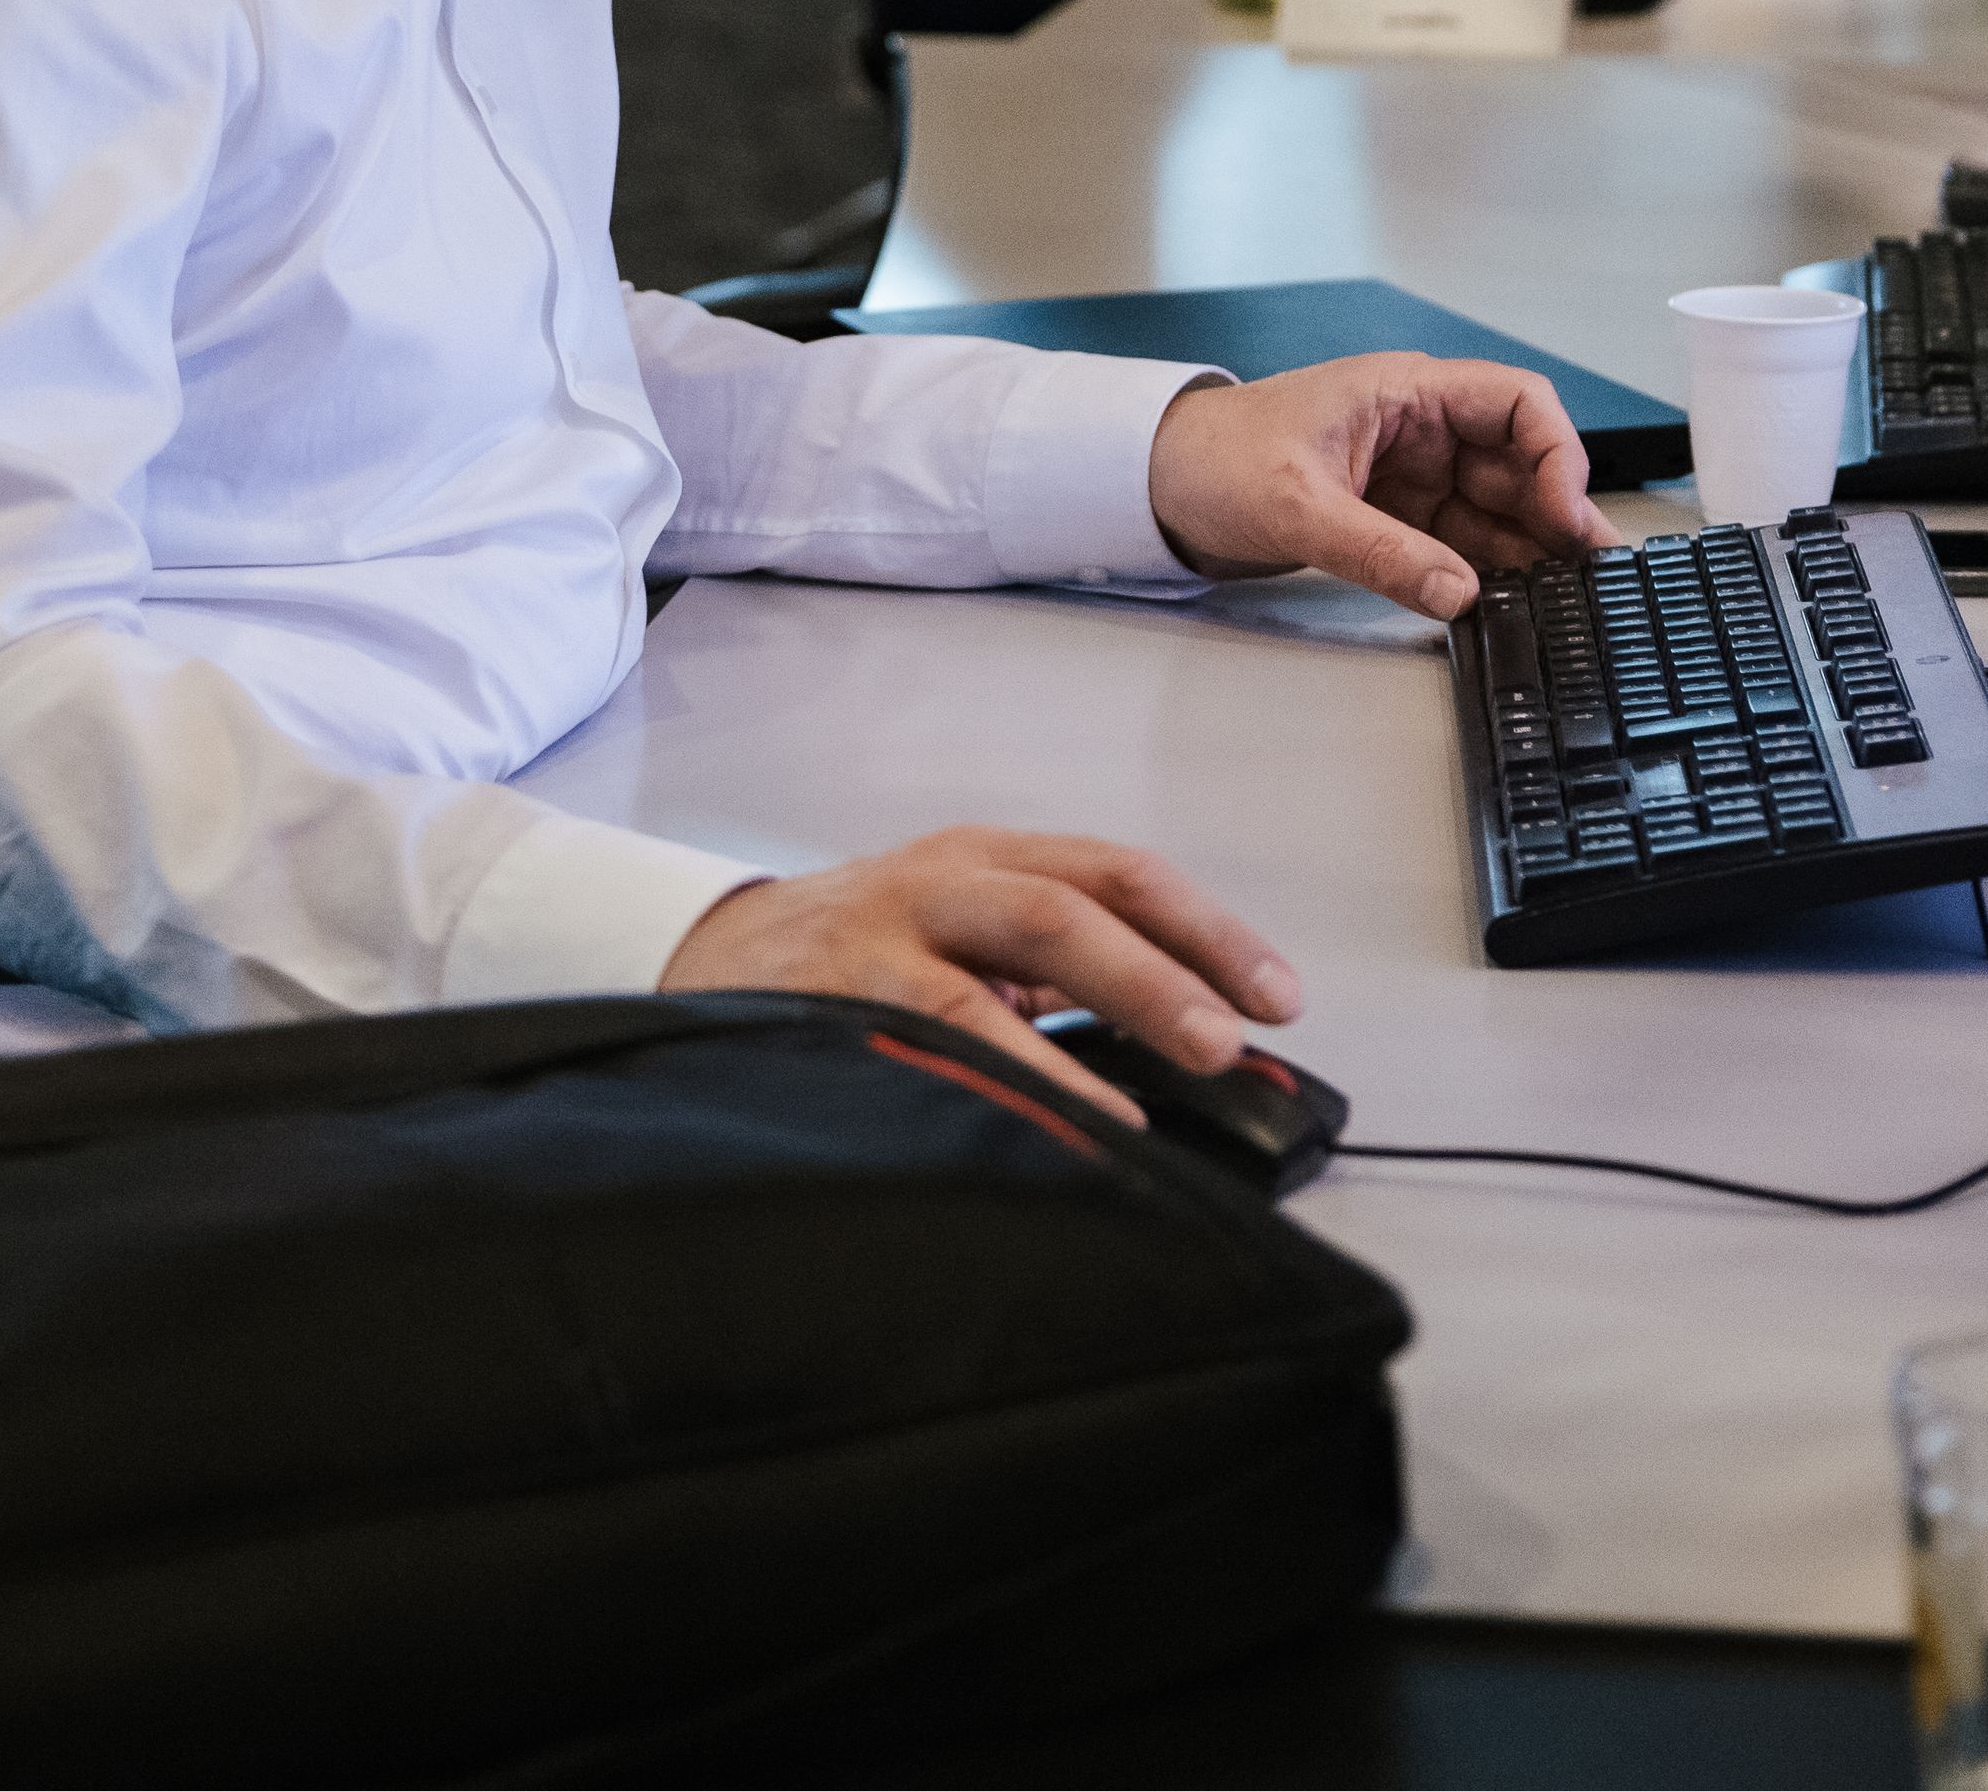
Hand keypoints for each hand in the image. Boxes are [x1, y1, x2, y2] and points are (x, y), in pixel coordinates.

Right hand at [660, 827, 1300, 1119]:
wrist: (708, 958)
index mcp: (986, 860)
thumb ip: (1055, 980)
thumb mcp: (962, 939)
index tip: (1278, 996)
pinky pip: (929, 1040)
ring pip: (994, 968)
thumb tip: (1187, 1050)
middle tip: (1230, 1038)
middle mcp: (939, 882)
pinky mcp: (837, 1001)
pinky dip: (998, 1082)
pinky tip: (1048, 1126)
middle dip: (1157, 969)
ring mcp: (882, 940)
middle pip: (1064, 905)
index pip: (1115, 875)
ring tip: (1150, 1094)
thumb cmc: (857, 956)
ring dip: (1083, 1021)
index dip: (1204, 930)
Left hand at [1148, 351, 1606, 620]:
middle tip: (1591, 579)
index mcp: (1404, 392)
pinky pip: (1460, 542)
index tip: (1566, 516)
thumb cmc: (1212, 458)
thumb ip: (1379, 551)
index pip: (1515, 403)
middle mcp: (1419, 429)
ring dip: (1529, 551)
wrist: (1156, 482)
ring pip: (1497, 509)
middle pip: (1519, 464)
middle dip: (1557, 516)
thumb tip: (1458, 592)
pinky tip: (1511, 603)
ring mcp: (1410, 475)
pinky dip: (1486, 571)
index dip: (1557, 455)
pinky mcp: (1393, 518)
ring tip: (1565, 601)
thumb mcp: (1296, 506)